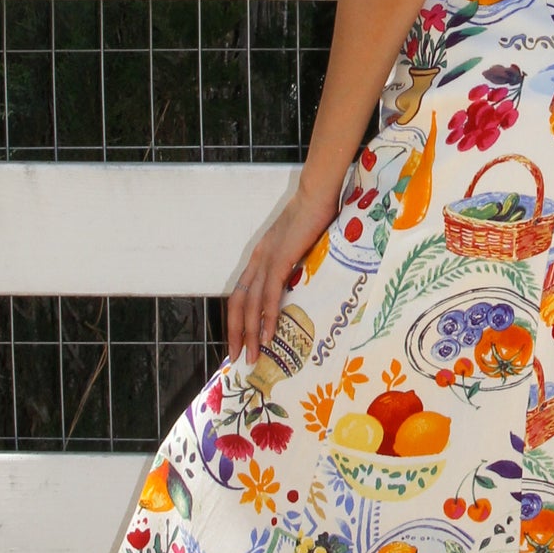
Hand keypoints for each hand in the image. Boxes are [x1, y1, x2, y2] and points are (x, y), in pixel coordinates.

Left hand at [225, 180, 341, 366]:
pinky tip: (268, 335)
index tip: (240, 339)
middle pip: (238, 302)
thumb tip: (306, 283)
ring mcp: (267, 260)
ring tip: (254, 355)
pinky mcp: (280, 260)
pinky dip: (267, 316)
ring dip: (251, 332)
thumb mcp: (301, 245)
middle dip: (236, 332)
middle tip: (239, 357)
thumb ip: (298, 263)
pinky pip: (269, 295)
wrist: (317, 195)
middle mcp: (258, 260)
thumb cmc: (315, 217)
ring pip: (251, 304)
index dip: (238, 318)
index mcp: (261, 256)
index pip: (241, 293)